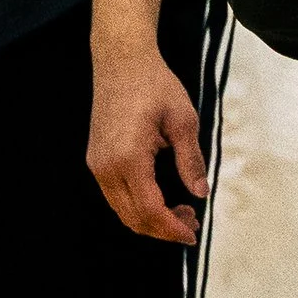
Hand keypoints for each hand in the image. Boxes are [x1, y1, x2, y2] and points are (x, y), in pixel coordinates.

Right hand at [87, 44, 208, 246]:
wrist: (121, 61)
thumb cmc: (154, 84)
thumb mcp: (183, 120)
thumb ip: (190, 160)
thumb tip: (201, 193)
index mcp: (129, 158)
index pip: (149, 210)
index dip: (171, 228)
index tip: (192, 235)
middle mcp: (106, 167)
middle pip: (132, 217)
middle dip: (163, 228)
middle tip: (192, 224)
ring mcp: (97, 164)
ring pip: (122, 210)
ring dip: (150, 218)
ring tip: (181, 212)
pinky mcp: (96, 160)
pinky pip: (115, 195)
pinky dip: (137, 204)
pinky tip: (160, 198)